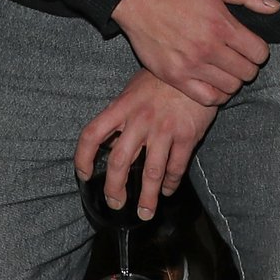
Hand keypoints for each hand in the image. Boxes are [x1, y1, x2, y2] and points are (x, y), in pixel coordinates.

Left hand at [74, 72, 218, 221]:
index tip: (84, 174)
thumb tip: (108, 141)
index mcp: (122, 106)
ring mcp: (164, 129)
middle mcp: (140, 119)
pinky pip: (176, 167)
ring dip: (146, 198)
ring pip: (150, 173)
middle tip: (115, 203)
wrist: (196, 67)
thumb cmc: (162, 79)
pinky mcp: (187, 135)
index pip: (92, 134)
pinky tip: (167, 190)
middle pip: (120, 161)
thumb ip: (121, 114)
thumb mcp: (134, 89)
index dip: (83, 158)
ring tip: (144, 213)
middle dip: (115, 189)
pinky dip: (170, 184)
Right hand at [110, 0, 277, 105]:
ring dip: (233, 80)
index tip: (251, 46)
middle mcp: (208, 48)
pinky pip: (208, 98)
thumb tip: (275, 6)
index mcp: (222, 25)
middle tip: (238, 58)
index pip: (259, 53)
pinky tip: (213, 82)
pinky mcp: (176, 77)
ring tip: (225, 69)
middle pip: (248, 73)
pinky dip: (217, 94)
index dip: (259, 50)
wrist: (138, 0)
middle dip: (248, 65)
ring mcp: (191, 66)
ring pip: (230, 88)